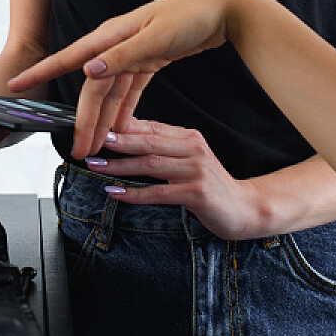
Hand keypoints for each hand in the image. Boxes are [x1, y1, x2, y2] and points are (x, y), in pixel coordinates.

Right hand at [7, 0, 241, 159]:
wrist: (223, 5)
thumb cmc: (191, 14)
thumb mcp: (157, 36)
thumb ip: (123, 56)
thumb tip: (88, 70)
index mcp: (113, 35)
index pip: (70, 59)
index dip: (42, 72)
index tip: (16, 85)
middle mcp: (117, 44)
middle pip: (93, 87)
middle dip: (84, 120)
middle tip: (80, 150)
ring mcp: (133, 52)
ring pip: (111, 92)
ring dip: (104, 120)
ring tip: (97, 147)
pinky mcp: (150, 58)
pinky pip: (130, 89)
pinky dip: (124, 109)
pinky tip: (121, 127)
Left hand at [87, 119, 266, 239]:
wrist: (243, 208)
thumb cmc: (209, 185)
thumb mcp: (187, 160)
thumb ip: (162, 148)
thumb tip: (124, 134)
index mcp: (189, 137)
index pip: (151, 127)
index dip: (122, 127)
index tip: (96, 128)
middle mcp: (194, 148)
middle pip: (148, 141)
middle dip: (117, 142)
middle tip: (92, 143)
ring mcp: (196, 170)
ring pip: (151, 164)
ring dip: (120, 166)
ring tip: (96, 166)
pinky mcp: (197, 193)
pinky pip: (159, 192)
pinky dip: (135, 193)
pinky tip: (116, 193)